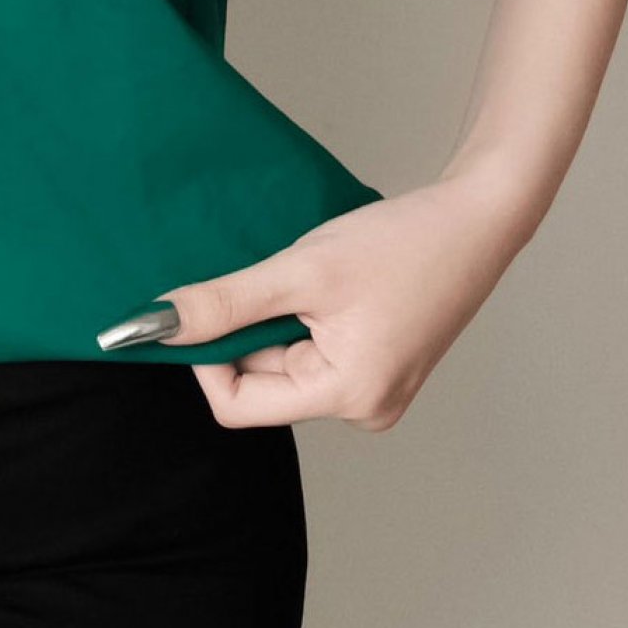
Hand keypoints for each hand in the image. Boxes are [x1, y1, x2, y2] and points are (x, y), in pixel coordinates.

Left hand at [139, 172, 531, 429]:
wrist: (478, 217)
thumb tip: (150, 327)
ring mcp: (376, 391)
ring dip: (278, 322)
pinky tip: (326, 285)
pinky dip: (302, 321)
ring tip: (310, 278)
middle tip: (273, 278)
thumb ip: (223, 303)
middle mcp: (365, 409)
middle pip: (263, 385)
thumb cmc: (403, 242)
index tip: (208, 305)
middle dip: (249, 333)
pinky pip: (315, 355)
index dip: (208, 357)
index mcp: (348, 398)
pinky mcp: (381, 368)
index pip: (237, 405)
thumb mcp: (300, 270)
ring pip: (287, 367)